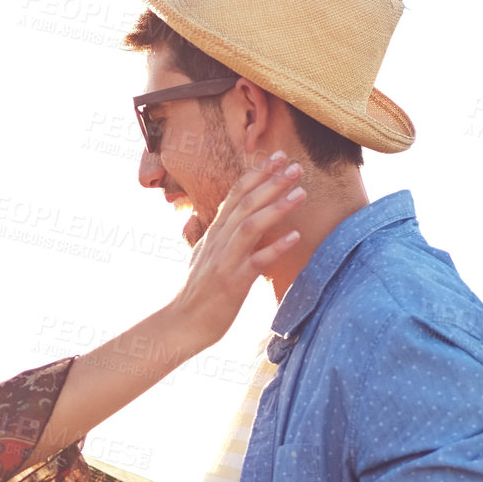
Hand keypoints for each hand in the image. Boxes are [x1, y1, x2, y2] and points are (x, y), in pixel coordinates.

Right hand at [165, 151, 306, 346]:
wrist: (182, 324)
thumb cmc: (200, 293)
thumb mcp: (207, 256)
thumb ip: (221, 236)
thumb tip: (232, 218)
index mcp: (214, 233)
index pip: (235, 194)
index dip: (257, 173)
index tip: (278, 157)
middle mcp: (218, 241)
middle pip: (245, 203)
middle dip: (272, 182)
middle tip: (295, 166)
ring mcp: (224, 261)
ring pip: (250, 225)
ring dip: (276, 207)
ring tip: (300, 193)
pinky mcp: (232, 283)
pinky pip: (256, 261)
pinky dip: (276, 247)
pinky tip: (295, 236)